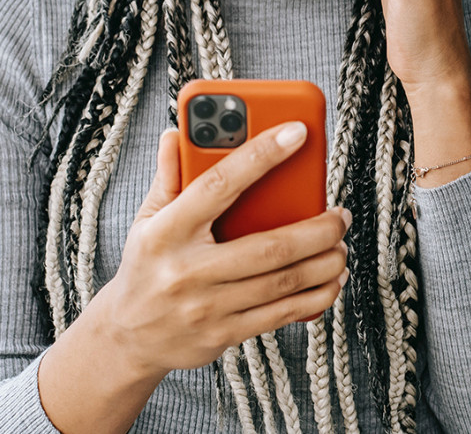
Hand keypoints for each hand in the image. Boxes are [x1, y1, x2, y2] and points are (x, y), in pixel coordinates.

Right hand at [92, 123, 350, 377]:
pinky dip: (316, 296)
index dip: (260, 155)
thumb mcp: (147, 219)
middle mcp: (187, 271)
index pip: (219, 185)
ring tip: (341, 245)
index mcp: (167, 232)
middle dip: (317, 229)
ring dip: (324, 263)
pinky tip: (332, 279)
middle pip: (268, 247)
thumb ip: (169, 176)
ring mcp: (206, 307)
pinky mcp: (223, 335)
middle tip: (341, 215)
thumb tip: (177, 133)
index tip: (297, 132)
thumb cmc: (146, 266)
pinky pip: (281, 314)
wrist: (128, 337)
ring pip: (282, 283)